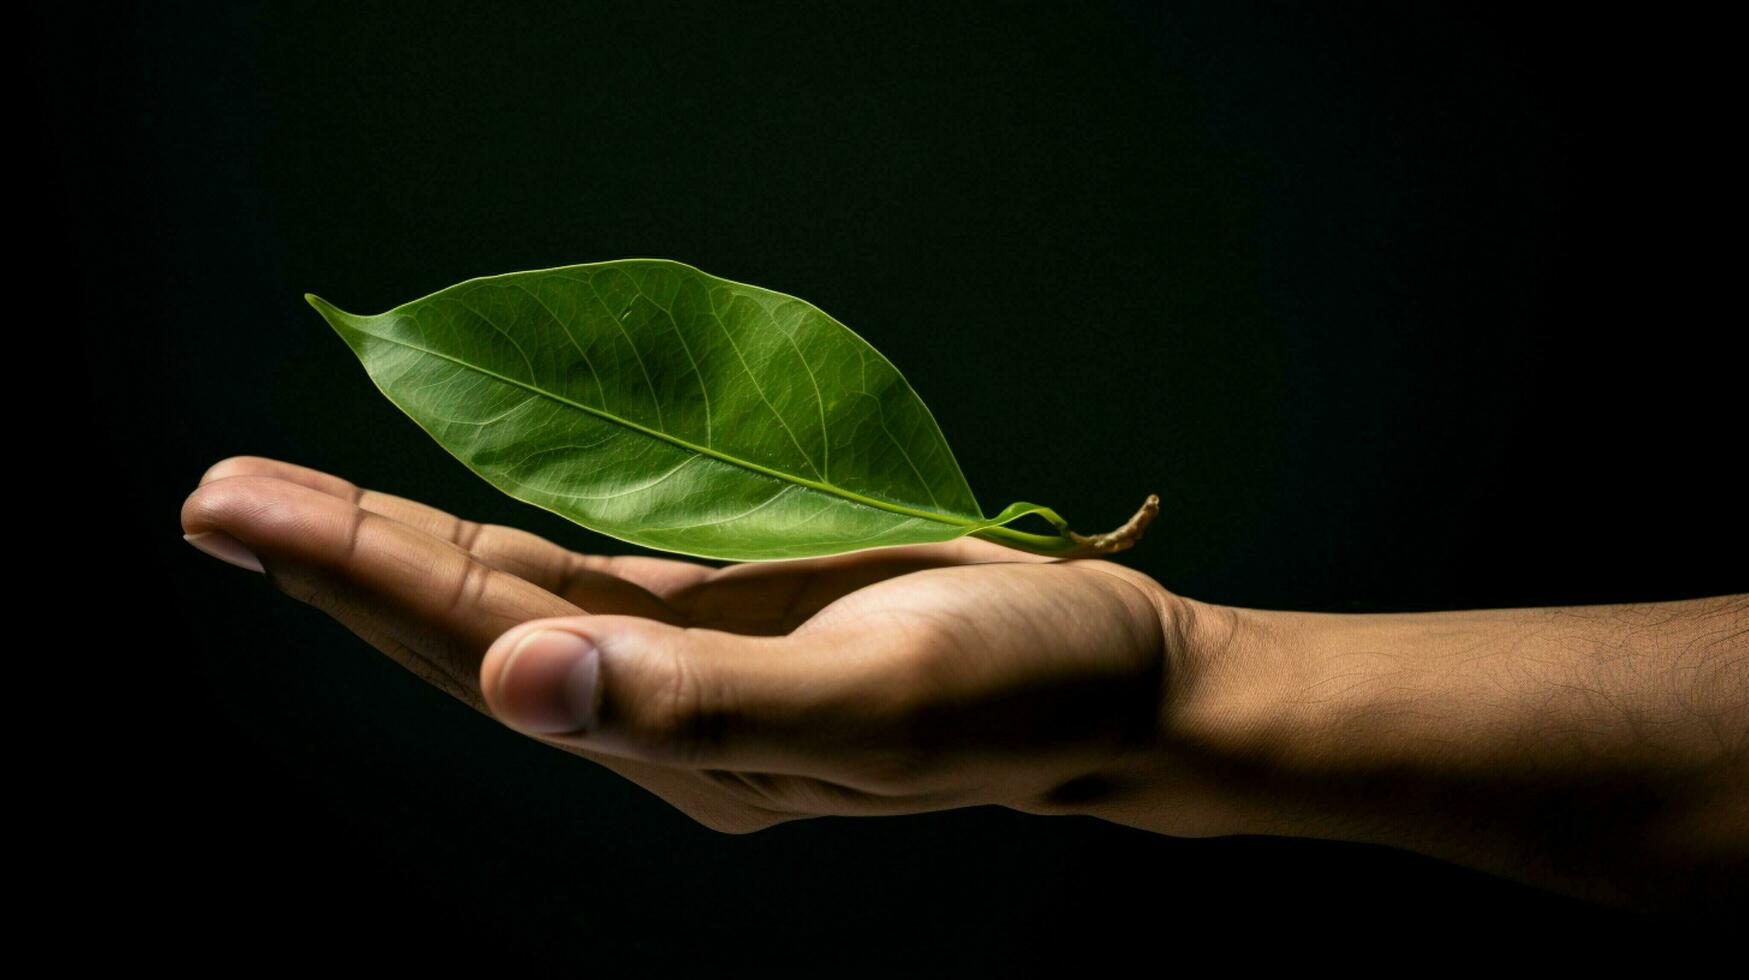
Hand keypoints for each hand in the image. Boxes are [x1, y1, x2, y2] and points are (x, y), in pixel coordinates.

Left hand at [181, 457, 1204, 833]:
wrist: (1111, 677)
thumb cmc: (1016, 688)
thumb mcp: (873, 699)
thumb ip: (697, 700)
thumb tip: (514, 683)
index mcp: (682, 747)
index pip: (486, 651)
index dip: (358, 576)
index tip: (235, 507)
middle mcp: (661, 714)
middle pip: (470, 632)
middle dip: (339, 562)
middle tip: (213, 496)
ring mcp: (691, 669)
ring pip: (514, 605)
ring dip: (398, 553)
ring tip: (283, 505)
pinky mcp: (729, 621)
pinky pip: (585, 581)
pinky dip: (497, 548)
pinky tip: (439, 530)